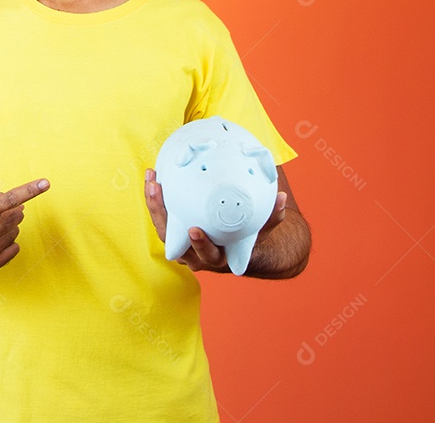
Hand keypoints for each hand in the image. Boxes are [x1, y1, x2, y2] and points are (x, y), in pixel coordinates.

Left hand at [144, 168, 286, 272]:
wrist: (237, 249)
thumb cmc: (249, 238)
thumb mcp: (262, 230)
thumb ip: (272, 217)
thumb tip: (281, 198)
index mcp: (219, 258)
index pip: (207, 255)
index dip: (200, 245)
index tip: (194, 229)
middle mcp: (197, 256)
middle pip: (174, 243)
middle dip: (164, 219)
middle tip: (160, 193)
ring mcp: (183, 246)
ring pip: (163, 229)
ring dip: (155, 206)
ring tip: (153, 180)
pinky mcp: (174, 233)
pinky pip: (162, 217)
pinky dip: (155, 199)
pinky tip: (153, 176)